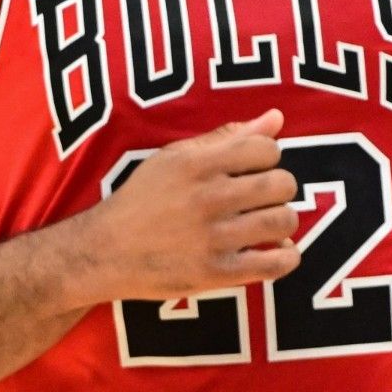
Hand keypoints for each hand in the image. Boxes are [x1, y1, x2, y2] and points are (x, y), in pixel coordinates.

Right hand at [80, 109, 300, 301]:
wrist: (105, 252)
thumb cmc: (141, 199)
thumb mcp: (174, 158)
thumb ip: (225, 136)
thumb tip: (276, 117)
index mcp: (196, 165)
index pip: (266, 149)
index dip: (268, 157)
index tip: (253, 169)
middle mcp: (208, 198)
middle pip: (281, 184)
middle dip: (279, 188)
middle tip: (263, 197)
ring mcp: (214, 238)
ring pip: (283, 221)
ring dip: (283, 220)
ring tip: (267, 223)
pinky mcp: (217, 273)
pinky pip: (275, 264)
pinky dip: (286, 256)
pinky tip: (276, 250)